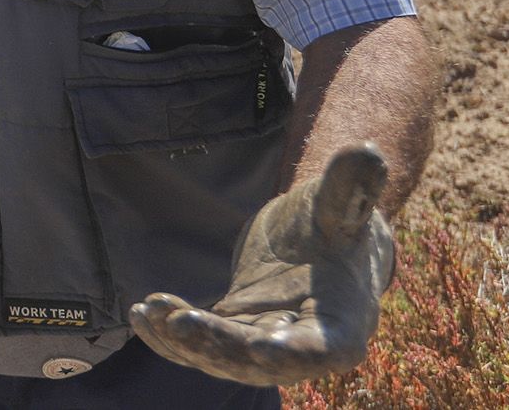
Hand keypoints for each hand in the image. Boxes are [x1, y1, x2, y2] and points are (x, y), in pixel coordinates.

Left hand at [130, 144, 394, 386]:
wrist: (318, 240)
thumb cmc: (336, 223)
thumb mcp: (342, 204)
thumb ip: (350, 188)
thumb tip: (367, 149)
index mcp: (341, 328)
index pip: (317, 351)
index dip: (290, 352)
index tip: (260, 349)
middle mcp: (301, 350)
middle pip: (257, 360)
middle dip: (217, 347)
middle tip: (178, 323)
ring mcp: (263, 348)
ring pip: (221, 357)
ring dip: (183, 341)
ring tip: (150, 310)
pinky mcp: (233, 336)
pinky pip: (200, 345)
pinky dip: (170, 336)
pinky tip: (141, 314)